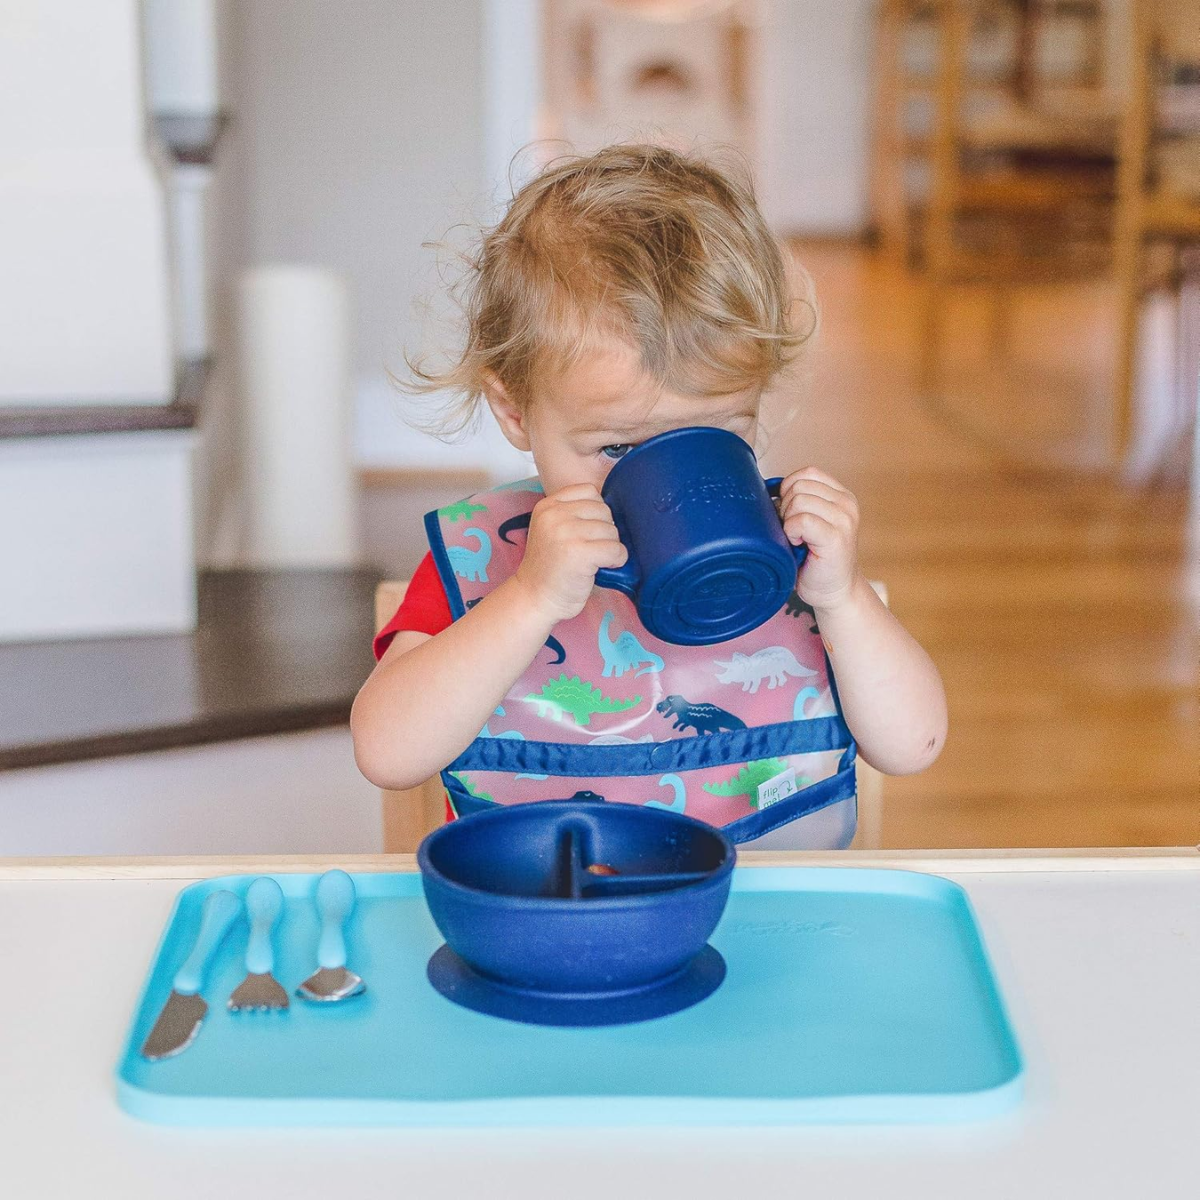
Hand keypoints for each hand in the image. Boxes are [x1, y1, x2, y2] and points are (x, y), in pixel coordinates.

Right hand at [514, 483, 627, 621]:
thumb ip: (574, 514)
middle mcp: (555, 515)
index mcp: (547, 505)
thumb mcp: (553, 530)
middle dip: (605, 531)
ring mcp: (566, 533)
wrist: (535, 599)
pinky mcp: (579, 554)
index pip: (589, 490)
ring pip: (612, 530)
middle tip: (592, 549)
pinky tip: (604, 568)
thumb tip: (616, 511)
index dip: (596, 512)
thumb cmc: (550, 568)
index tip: (588, 532)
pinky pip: (616, 550)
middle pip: (604, 510)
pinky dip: (617, 560)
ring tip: (595, 560)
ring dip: (611, 547)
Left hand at [779, 467, 860, 610]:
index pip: (808, 473)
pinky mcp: (836, 537)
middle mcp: (846, 504)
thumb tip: (769, 489)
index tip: (788, 514)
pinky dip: (791, 532)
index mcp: (841, 496)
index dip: (789, 489)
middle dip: (785, 506)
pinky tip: (797, 545)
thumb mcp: (808, 522)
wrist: (834, 593)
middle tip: (792, 531)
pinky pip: (801, 520)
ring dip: (788, 521)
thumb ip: (798, 502)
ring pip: (798, 500)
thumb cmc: (815, 560)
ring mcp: (844, 519)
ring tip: (796, 538)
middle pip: (799, 485)